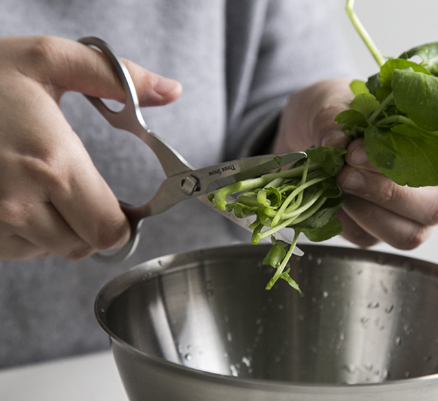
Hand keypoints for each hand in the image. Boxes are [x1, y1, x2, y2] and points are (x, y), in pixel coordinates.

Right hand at [0, 36, 181, 260]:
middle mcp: (19, 202)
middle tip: (87, 194)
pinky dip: (30, 232)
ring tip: (46, 187)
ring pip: (52, 250)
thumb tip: (172, 91)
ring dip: (61, 229)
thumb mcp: (49, 60)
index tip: (125, 207)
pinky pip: (20, 250)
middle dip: (95, 225)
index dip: (124, 222)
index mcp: (52, 163)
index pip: (110, 230)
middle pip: (85, 246)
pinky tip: (20, 197)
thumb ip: (118, 78)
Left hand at [273, 78, 437, 248]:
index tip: (355, 151)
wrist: (309, 135)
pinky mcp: (375, 234)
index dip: (404, 162)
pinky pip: (367, 238)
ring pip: (406, 235)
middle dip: (386, 192)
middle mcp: (433, 187)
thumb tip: (335, 141)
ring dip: (366, 211)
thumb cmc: (338, 115)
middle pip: (434, 208)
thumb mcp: (332, 103)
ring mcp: (407, 217)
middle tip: (345, 174)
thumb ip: (333, 120)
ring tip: (337, 183)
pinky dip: (344, 220)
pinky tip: (329, 196)